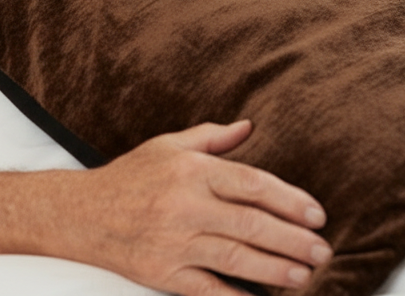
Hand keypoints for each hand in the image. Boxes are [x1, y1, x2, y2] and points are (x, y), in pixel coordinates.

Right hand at [75, 120, 330, 295]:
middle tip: (323, 249)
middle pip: (251, 224)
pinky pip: (207, 289)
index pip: (252, 184)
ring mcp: (175, 242)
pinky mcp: (164, 273)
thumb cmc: (129, 177)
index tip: (317, 214)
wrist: (81, 213)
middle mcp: (186, 206)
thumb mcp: (169, 146)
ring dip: (276, 269)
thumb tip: (250, 125)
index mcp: (192, 171)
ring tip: (306, 275)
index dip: (290, 200)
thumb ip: (213, 138)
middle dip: (293, 239)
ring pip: (236, 257)